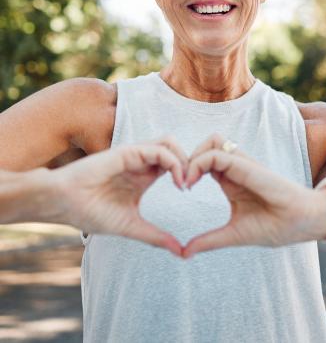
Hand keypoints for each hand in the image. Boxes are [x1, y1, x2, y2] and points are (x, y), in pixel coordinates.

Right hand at [52, 137, 187, 256]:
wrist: (64, 203)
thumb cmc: (91, 212)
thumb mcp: (131, 226)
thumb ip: (156, 236)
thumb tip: (181, 252)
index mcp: (144, 176)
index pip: (174, 164)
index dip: (187, 173)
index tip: (190, 193)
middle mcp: (141, 162)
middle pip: (176, 149)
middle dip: (190, 162)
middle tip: (193, 184)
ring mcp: (135, 156)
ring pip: (169, 143)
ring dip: (183, 159)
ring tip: (185, 182)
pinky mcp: (128, 152)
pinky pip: (158, 150)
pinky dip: (173, 162)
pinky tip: (176, 181)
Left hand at [182, 134, 325, 257]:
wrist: (305, 223)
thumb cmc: (275, 226)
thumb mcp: (234, 234)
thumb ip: (210, 240)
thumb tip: (184, 253)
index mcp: (230, 180)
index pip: (204, 161)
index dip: (188, 169)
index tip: (180, 189)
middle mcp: (235, 168)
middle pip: (205, 145)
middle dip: (187, 158)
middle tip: (179, 182)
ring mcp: (241, 164)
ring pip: (211, 141)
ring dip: (193, 156)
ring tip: (186, 181)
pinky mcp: (247, 165)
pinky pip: (217, 153)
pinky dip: (200, 162)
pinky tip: (192, 182)